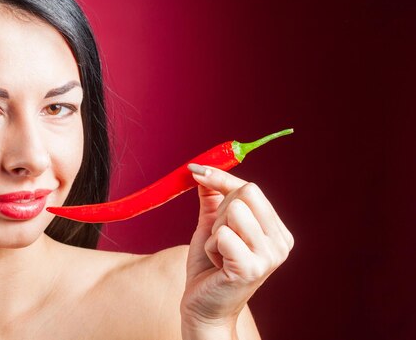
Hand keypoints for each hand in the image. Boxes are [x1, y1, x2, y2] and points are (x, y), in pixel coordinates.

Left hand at [180, 165, 293, 336]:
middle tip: (218, 237)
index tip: (197, 170)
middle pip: (245, 194)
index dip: (222, 178)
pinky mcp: (250, 268)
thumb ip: (213, 199)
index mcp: (277, 231)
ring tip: (219, 253)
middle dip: (221, 211)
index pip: (251, 188)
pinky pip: (222, 235)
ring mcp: (269, 257)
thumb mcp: (212, 227)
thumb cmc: (209, 268)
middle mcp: (280, 243)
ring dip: (214, 232)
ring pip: (233, 212)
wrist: (203, 307)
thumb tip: (204, 171)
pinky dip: (211, 246)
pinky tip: (218, 264)